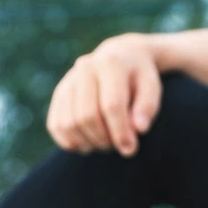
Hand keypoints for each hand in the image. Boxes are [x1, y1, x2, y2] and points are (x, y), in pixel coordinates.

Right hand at [46, 34, 162, 157]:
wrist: (118, 58)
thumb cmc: (137, 79)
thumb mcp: (151, 87)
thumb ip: (147, 108)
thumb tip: (139, 129)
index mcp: (110, 63)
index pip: (111, 105)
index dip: (120, 132)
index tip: (130, 149)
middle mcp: (84, 69)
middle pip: (87, 116)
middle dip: (103, 139)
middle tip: (116, 146)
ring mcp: (68, 82)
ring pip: (70, 124)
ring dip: (88, 142)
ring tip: (104, 143)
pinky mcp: (58, 95)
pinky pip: (56, 126)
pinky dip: (70, 142)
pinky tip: (87, 143)